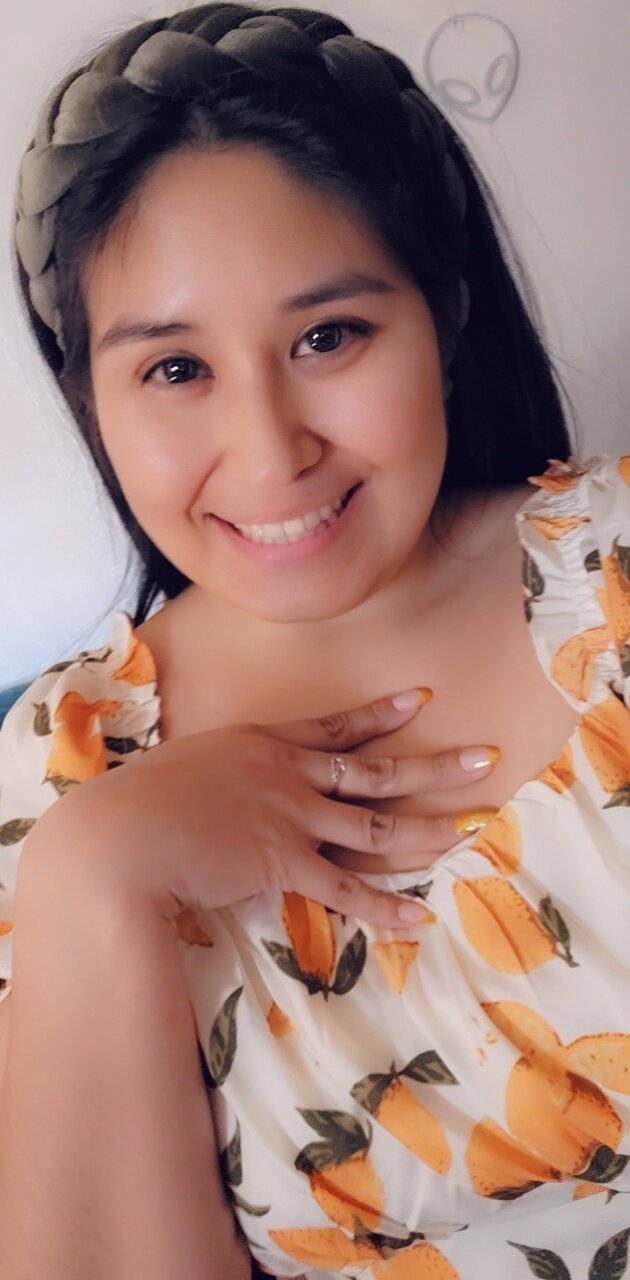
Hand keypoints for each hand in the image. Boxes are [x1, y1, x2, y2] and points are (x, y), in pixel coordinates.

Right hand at [52, 690, 496, 930]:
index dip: (381, 714)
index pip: (335, 727)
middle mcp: (287, 772)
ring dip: (428, 829)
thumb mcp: (185, 770)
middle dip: (435, 766)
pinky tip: (416, 914)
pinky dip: (383, 905)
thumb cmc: (137, 803)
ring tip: (471, 829)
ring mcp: (291, 817)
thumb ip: (219, 776)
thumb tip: (226, 790)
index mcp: (262, 742)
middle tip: (484, 758)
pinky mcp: (285, 863)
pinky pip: (347, 889)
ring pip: (376, 825)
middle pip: (376, 770)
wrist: (120, 837)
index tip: (421, 699)